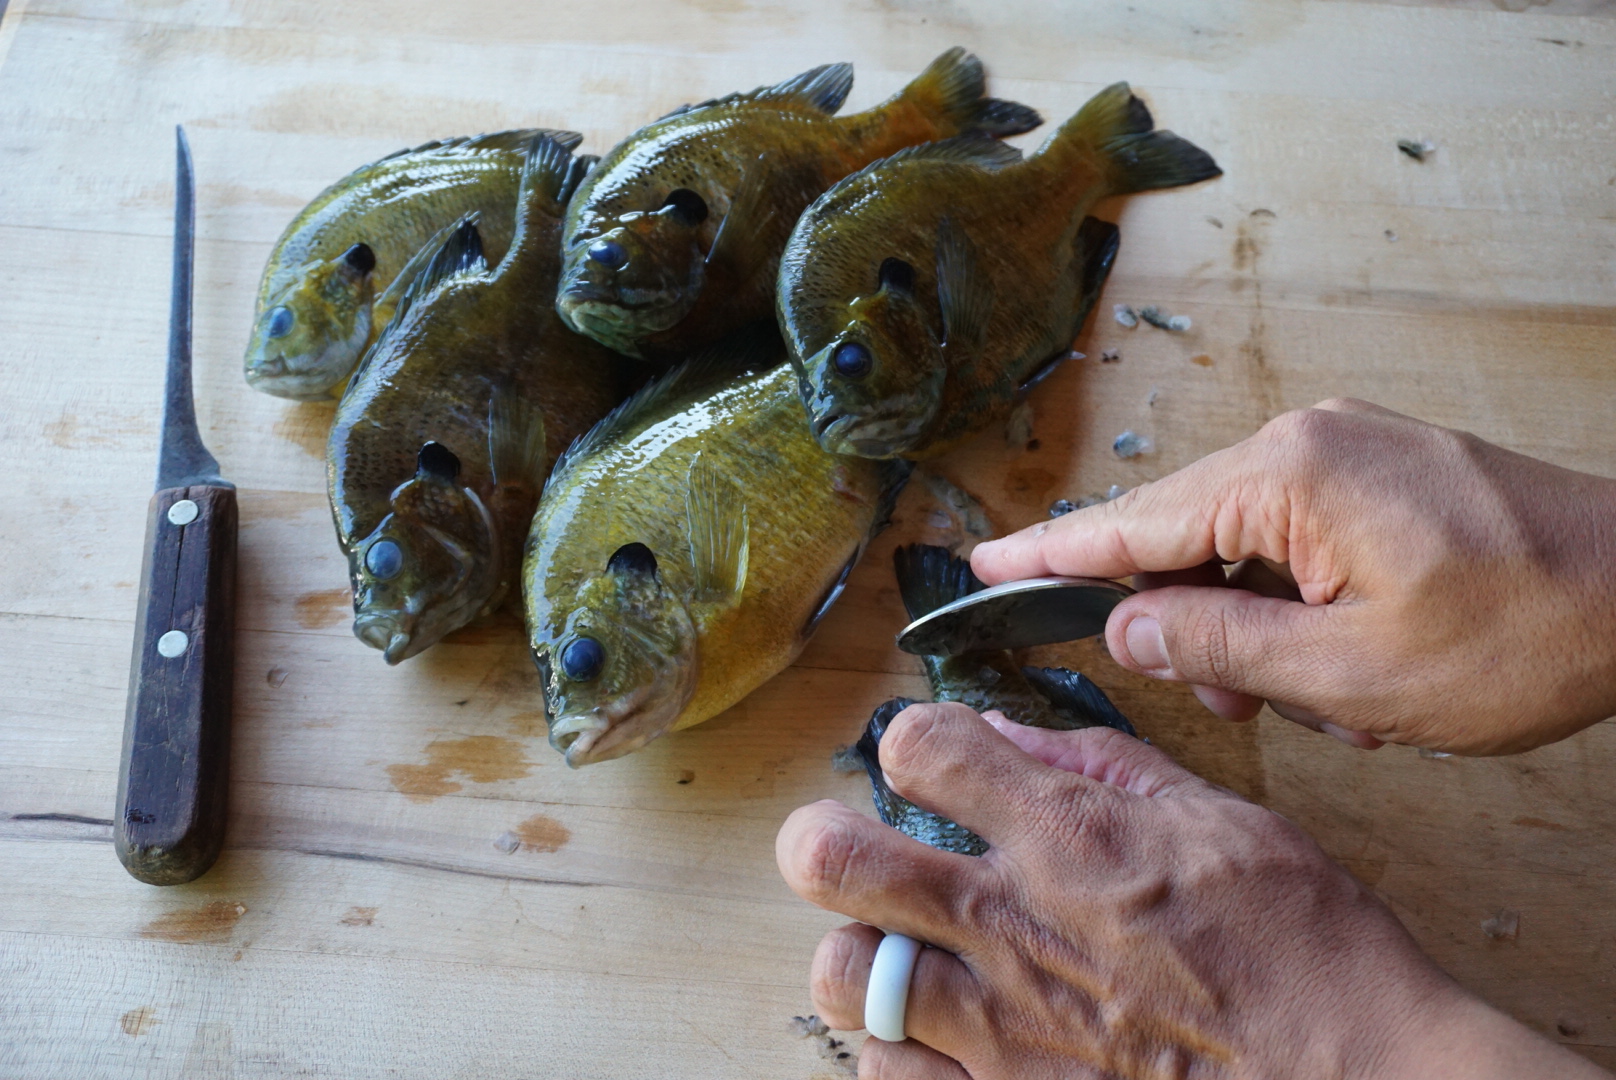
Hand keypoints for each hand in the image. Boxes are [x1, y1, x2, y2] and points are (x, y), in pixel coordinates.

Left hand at [777, 702, 1608, 1078]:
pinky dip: (899, 1050)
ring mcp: (1001, 1030)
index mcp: (1069, 838)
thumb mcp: (1223, 820)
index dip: (914, 740)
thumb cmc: (1308, 951)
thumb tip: (1008, 730)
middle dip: (824, 840)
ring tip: (905, 951)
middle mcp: (1014, 927)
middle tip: (853, 848)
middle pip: (831, 861)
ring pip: (844, 976)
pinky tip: (939, 1035)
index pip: (918, 748)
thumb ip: (1104, 765)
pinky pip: (889, 1077)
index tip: (932, 759)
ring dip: (863, 955)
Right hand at [971, 399, 1615, 753]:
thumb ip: (1218, 648)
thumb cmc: (1532, 630)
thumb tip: (1128, 627)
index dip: (1052, 552)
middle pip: (1189, 535)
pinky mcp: (1381, 472)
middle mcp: (1309, 442)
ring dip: (1260, 629)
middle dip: (1196, 627)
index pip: (1134, 522)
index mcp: (1290, 475)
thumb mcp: (1353, 674)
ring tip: (1324, 696)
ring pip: (1246, 546)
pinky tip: (1350, 664)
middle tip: (1234, 703)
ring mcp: (1349, 451)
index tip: (984, 561)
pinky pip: (1298, 537)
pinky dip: (1301, 605)